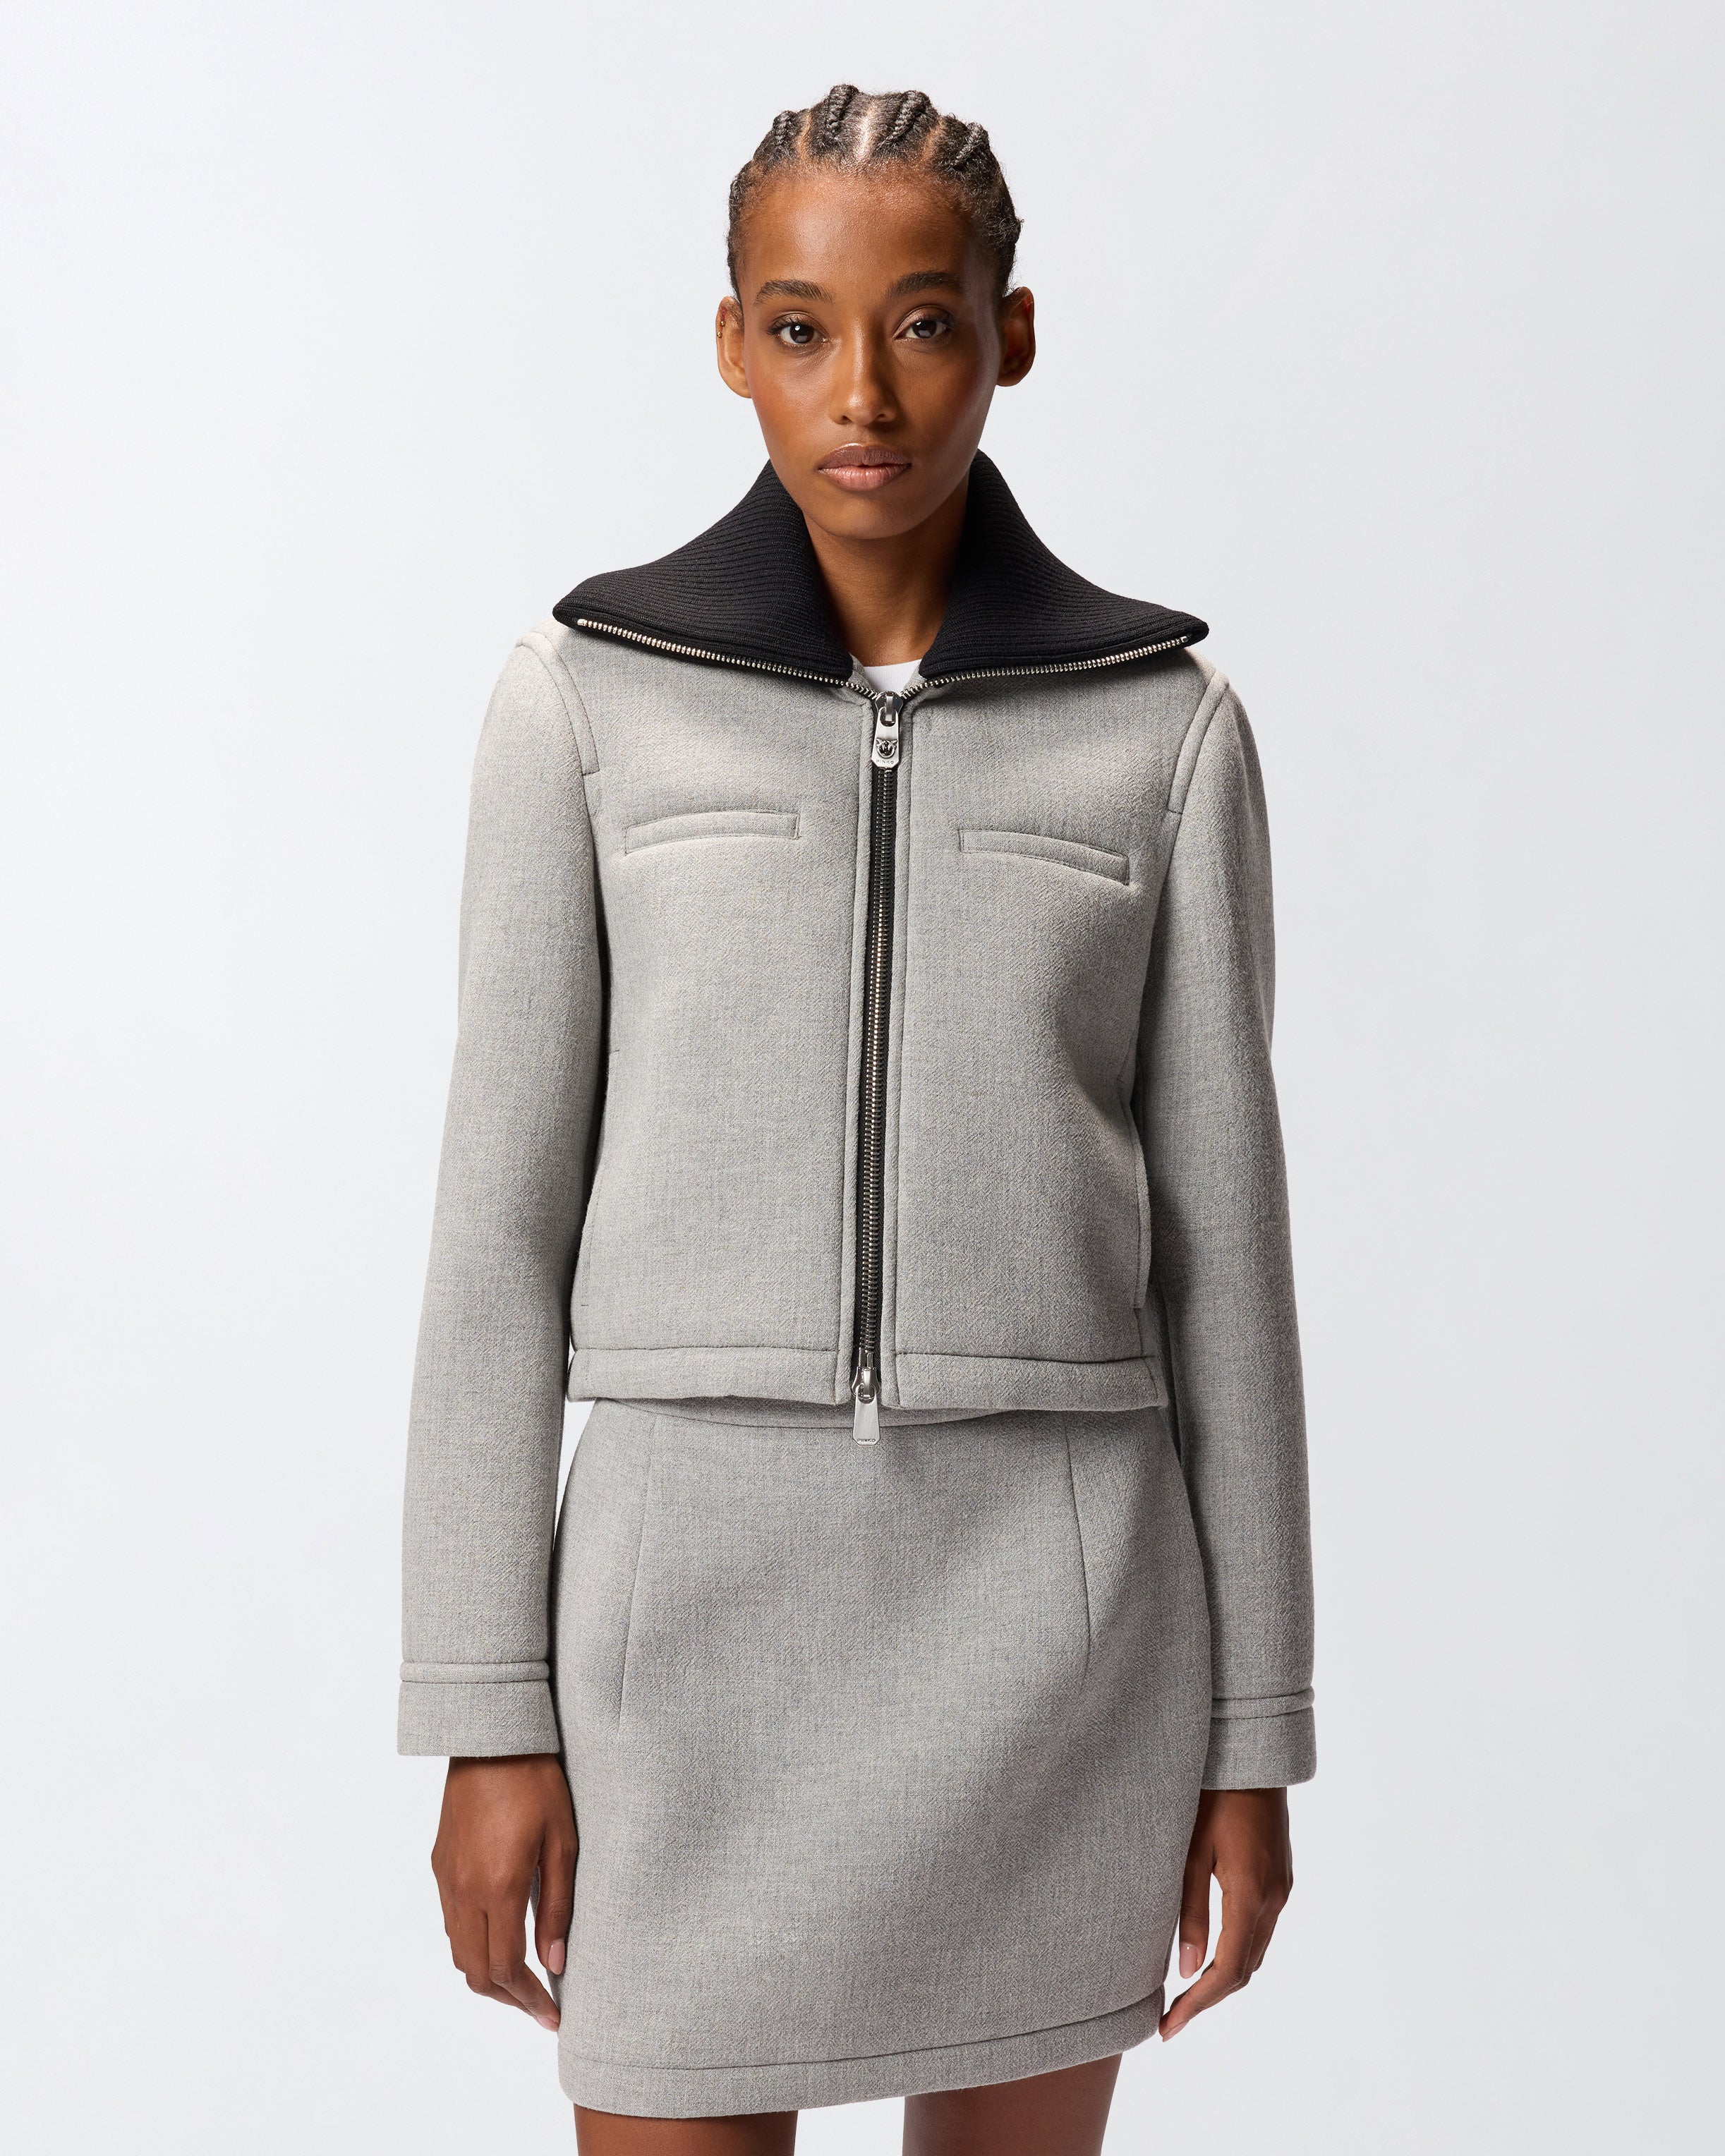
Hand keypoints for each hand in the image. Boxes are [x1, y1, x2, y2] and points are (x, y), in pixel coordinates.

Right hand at [431, 1754, 576, 2032]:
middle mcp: (464, 1891)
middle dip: (509, 1999)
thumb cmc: (537, 1784)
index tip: (553, 2016)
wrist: (491, 1739)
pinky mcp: (439, 1865)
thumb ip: (557, 1908)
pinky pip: (452, 1923)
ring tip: (524, 1978)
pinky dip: (474, 1945)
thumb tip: (555, 1962)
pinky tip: (501, 1937)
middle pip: (476, 1972)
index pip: (507, 1968)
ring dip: (488, 1975)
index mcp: (498, 1887)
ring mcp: (446, 1879)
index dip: (530, 2000)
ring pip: (459, 1952)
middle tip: (539, 2006)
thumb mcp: (562, 1843)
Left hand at [1159, 1787, 1291, 2040]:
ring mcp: (1281, 1889)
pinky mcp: (1280, 1878)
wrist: (1253, 1754)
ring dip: (1223, 1977)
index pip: (1227, 1970)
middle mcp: (1273, 1899)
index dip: (1197, 2005)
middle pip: (1244, 1969)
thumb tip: (1185, 1971)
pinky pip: (1260, 1930)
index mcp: (1250, 1894)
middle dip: (1207, 1999)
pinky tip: (1210, 1952)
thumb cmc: (1212, 1795)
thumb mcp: (1189, 1851)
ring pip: (1255, 1952)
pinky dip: (1236, 1952)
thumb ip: (1189, 1911)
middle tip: (1170, 2019)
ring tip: (1183, 1994)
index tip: (1168, 2028)